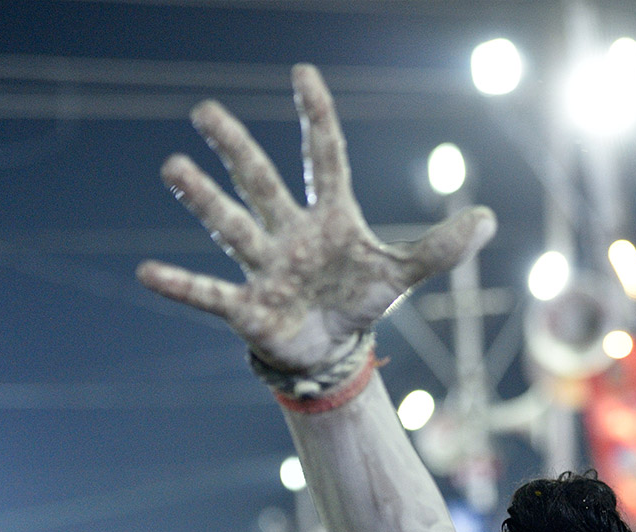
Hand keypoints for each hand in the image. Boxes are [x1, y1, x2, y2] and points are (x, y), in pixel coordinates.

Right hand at [138, 64, 495, 373]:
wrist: (331, 352)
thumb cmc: (360, 302)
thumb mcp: (403, 273)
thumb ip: (440, 247)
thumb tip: (488, 217)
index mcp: (328, 219)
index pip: (323, 158)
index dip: (317, 119)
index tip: (302, 74)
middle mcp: (289, 234)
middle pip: (261, 182)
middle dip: (235, 149)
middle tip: (206, 112)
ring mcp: (264, 268)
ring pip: (230, 226)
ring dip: (202, 199)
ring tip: (173, 167)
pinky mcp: (248, 308)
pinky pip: (210, 293)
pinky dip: (181, 286)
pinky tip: (147, 272)